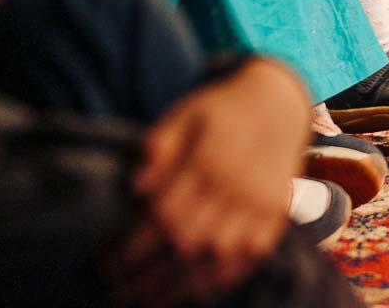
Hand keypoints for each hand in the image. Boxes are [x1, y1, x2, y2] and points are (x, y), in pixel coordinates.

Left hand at [105, 57, 309, 306]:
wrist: (281, 100)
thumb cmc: (223, 108)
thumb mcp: (187, 113)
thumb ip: (160, 145)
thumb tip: (135, 186)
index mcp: (208, 161)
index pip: (164, 215)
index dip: (133, 244)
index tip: (107, 261)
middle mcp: (235, 187)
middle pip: (187, 242)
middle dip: (149, 273)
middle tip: (120, 290)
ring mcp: (259, 204)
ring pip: (217, 256)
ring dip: (181, 284)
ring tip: (150, 299)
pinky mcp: (276, 214)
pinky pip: (250, 255)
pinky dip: (225, 277)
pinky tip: (198, 291)